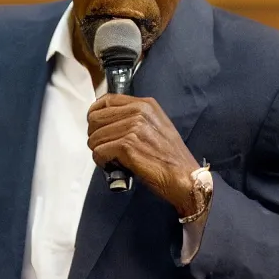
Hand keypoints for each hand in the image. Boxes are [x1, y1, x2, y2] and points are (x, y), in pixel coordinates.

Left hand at [87, 94, 199, 216]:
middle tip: (105, 147)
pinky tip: (113, 166)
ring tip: (112, 159)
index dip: (95, 113)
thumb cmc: (170, 157)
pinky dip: (102, 162)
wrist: (184, 178)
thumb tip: (108, 121)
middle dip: (95, 135)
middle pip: (95, 118)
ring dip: (99, 151)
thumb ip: (134, 118)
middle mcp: (139, 112)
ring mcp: (133, 128)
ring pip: (95, 137)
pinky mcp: (127, 145)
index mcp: (145, 105)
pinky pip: (99, 152)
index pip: (106, 100)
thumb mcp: (156, 126)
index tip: (96, 126)